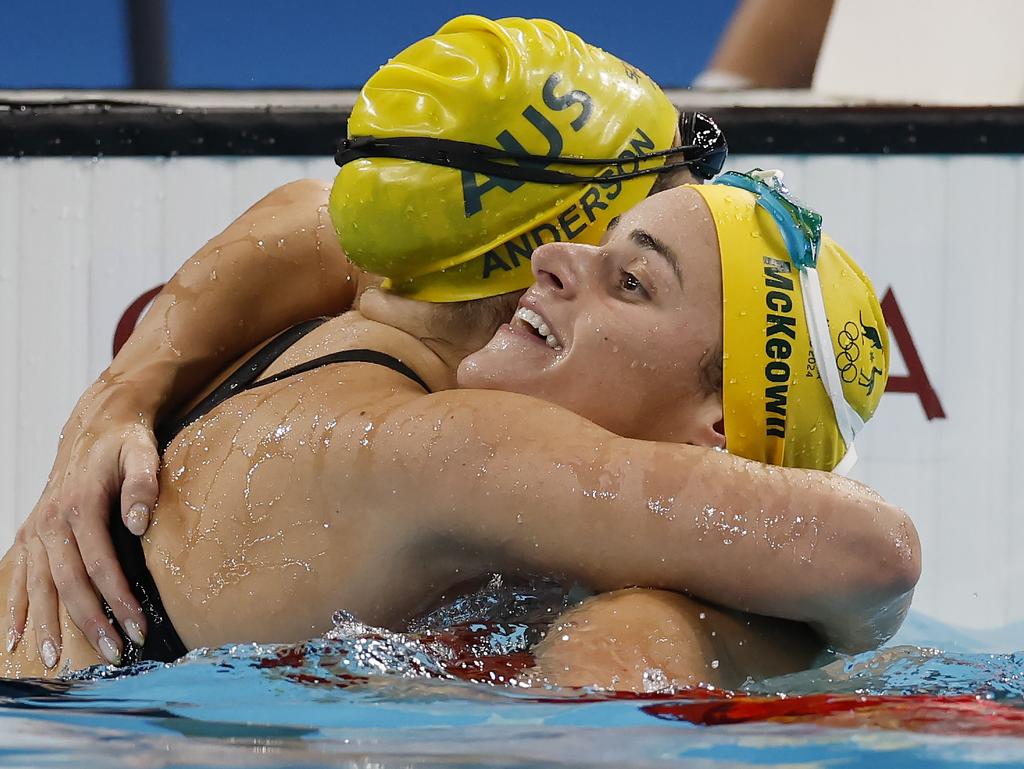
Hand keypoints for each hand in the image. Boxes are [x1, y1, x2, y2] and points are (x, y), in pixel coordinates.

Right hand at [5, 381, 160, 665]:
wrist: (97, 426)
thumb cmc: (125, 444)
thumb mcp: (142, 453)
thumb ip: (143, 484)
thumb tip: (138, 522)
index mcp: (80, 505)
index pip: (101, 564)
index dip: (119, 599)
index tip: (139, 627)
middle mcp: (51, 521)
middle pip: (68, 582)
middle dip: (91, 621)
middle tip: (113, 653)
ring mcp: (36, 530)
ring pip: (40, 585)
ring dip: (46, 625)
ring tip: (55, 660)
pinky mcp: (31, 534)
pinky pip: (18, 576)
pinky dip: (15, 607)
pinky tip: (14, 638)